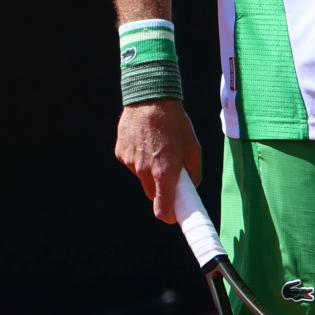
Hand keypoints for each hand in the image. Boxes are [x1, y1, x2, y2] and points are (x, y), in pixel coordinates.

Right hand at [115, 100, 204, 222]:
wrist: (150, 98)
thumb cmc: (175, 123)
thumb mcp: (193, 148)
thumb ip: (194, 173)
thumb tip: (191, 187)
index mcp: (164, 173)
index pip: (162, 210)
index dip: (169, 215)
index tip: (174, 215)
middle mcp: (144, 171)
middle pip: (152, 194)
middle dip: (161, 190)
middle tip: (170, 174)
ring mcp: (130, 163)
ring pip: (141, 177)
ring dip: (149, 171)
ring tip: (158, 147)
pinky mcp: (121, 153)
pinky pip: (132, 163)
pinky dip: (139, 158)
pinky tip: (145, 141)